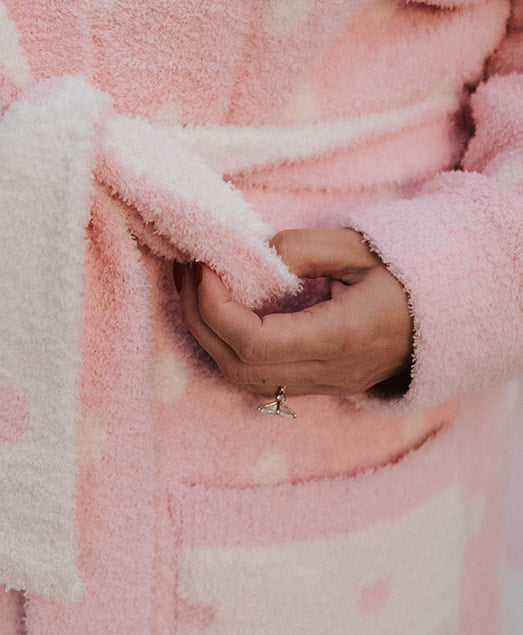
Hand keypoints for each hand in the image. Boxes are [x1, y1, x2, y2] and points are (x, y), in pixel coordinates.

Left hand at [174, 228, 413, 397]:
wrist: (448, 317)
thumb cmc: (407, 275)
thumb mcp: (359, 248)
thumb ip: (302, 249)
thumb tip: (249, 253)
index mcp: (341, 338)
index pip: (254, 343)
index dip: (215, 307)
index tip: (203, 266)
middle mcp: (327, 373)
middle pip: (236, 366)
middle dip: (197, 317)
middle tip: (186, 270)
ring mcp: (321, 386)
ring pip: (240, 379)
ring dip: (205, 334)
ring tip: (193, 287)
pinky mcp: (315, 386)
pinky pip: (254, 378)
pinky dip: (224, 346)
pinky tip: (216, 310)